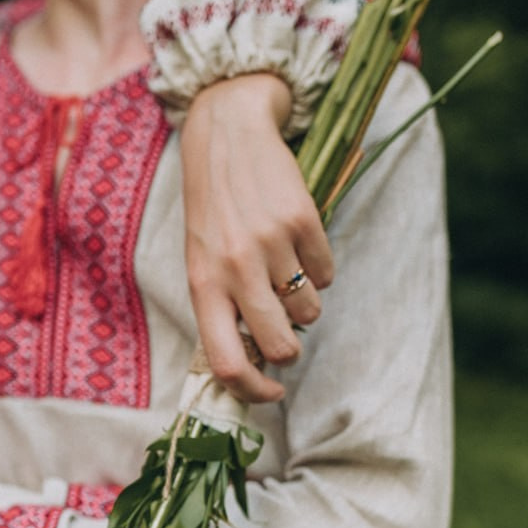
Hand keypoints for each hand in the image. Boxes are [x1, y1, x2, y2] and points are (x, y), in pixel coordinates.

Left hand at [179, 73, 333, 402]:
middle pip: (280, 346)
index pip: (226, 363)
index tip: (271, 392)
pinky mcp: (303, 221)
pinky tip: (298, 242)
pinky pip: (327, 273)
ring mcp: (271, 245)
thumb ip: (221, 308)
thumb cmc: (212, 211)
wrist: (227, 134)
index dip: (253, 391)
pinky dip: (319, 267)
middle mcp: (235, 269)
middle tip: (285, 330)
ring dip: (305, 302)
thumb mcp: (200, 261)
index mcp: (203, 286)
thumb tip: (253, 362)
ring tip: (286, 271)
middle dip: (289, 349)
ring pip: (310, 312)